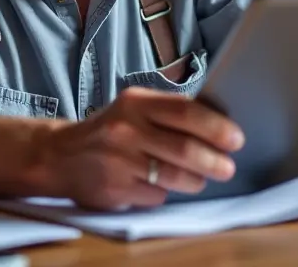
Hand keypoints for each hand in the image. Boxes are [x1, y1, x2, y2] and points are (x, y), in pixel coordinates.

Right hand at [41, 87, 244, 209]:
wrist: (60, 155)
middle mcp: (126, 129)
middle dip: (214, 161)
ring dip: (196, 180)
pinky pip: (156, 194)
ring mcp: (119, 161)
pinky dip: (164, 191)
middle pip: (185, 148)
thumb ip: (169, 112)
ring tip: (201, 178)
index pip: (185, 112)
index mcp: (135, 102)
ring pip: (175, 176)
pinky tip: (157, 183)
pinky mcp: (115, 188)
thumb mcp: (134, 108)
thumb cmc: (110, 130)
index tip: (236, 139)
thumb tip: (219, 124)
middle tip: (227, 167)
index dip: (216, 127)